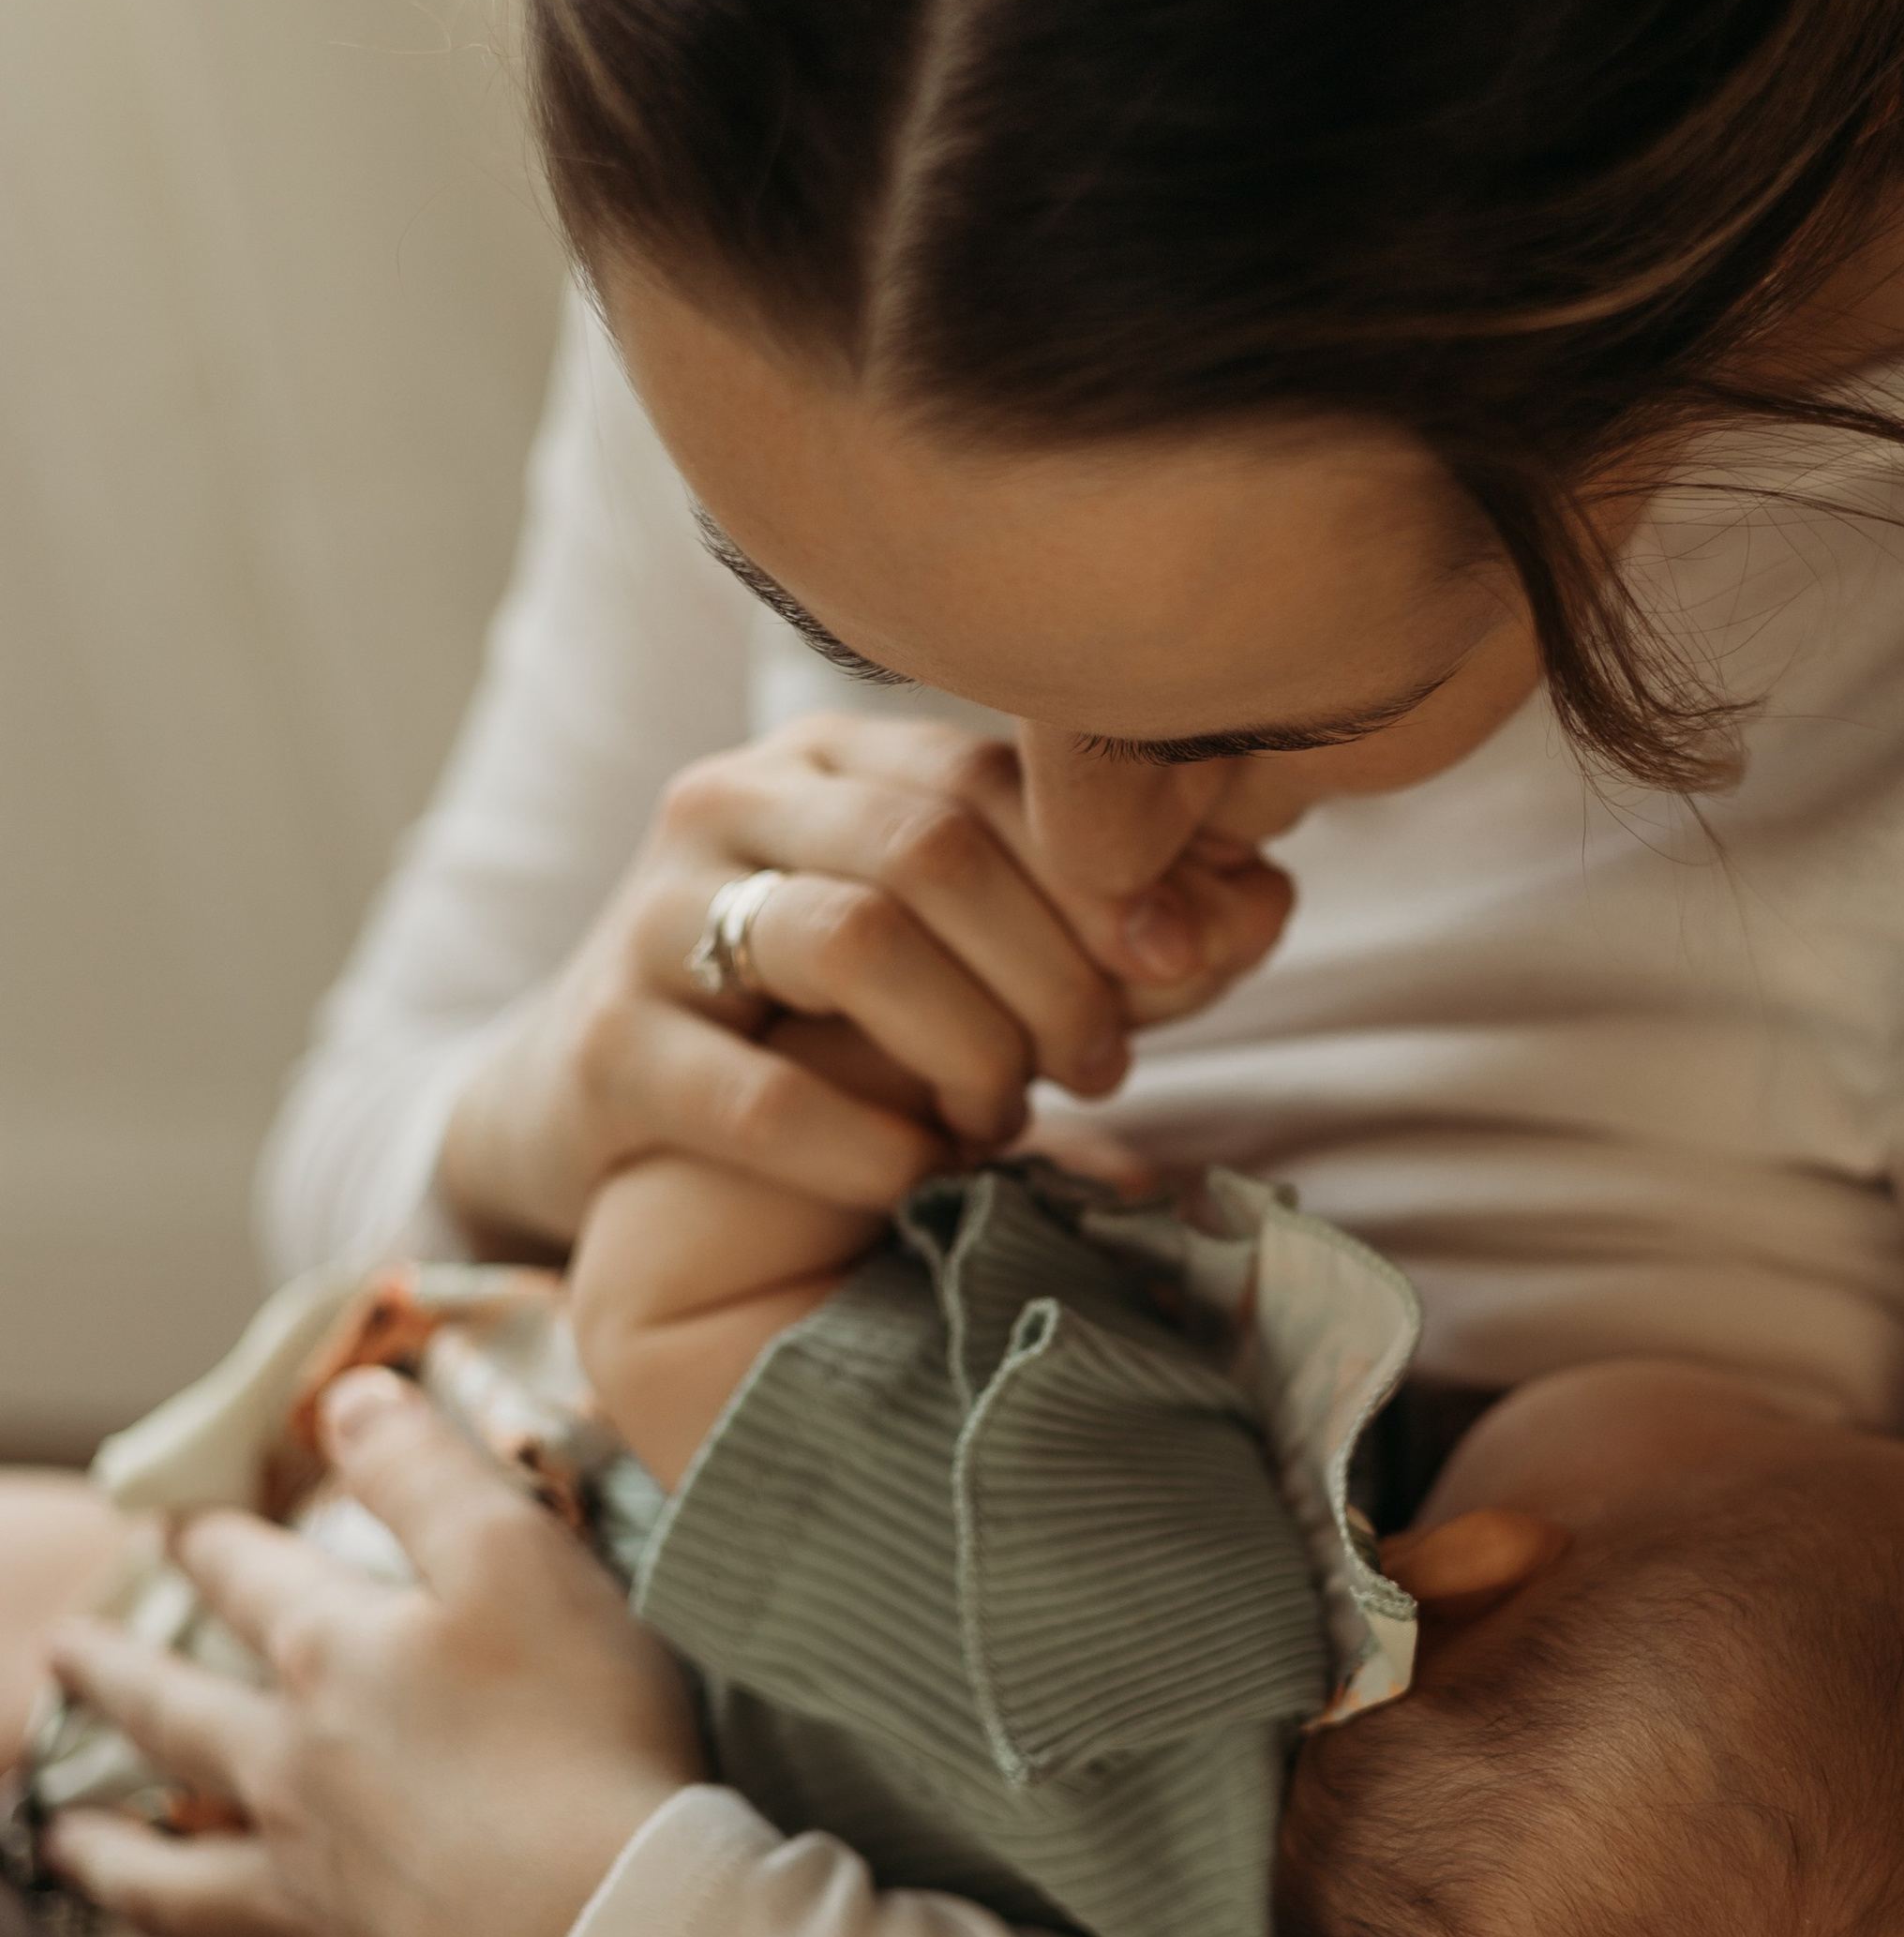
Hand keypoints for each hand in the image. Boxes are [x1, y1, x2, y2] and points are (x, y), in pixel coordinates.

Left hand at [41, 1367, 700, 1936]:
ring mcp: (321, 1898)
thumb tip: (348, 1395)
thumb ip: (426, 1471)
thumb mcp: (518, 1556)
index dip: (214, 1540)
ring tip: (62, 1851)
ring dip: (116, 1864)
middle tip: (63, 1660)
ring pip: (185, 1883)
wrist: (612, 1932)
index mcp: (336, 1659)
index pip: (253, 1578)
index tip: (175, 1521)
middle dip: (120, 1682)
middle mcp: (299, 1778)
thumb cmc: (581, 1730)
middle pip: (183, 1722)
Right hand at [437, 712, 1291, 1250]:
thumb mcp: (955, 944)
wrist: (603, 1098)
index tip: (1187, 967)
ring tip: (1001, 1123)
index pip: (1000, 776)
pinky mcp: (608, 1047)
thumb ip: (1093, 922)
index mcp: (836, 755)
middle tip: (1103, 1069)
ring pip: (854, 940)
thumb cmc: (824, 1015)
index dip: (1111, 877)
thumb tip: (1266, 899)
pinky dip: (870, 1150)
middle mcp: (735, 801)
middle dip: (1052, 973)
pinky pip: (762, 1095)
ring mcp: (656, 918)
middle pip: (938, 849)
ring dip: (966, 1049)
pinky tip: (917, 1181)